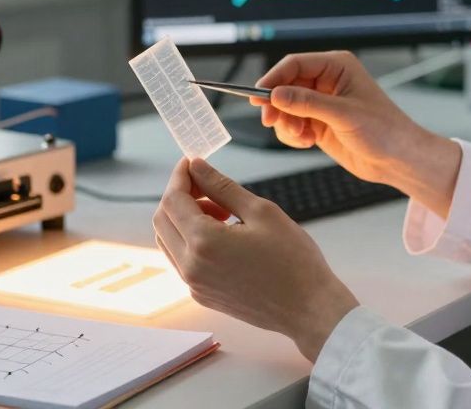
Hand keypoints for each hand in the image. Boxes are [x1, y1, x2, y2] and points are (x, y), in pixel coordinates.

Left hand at [153, 157, 358, 361]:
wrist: (308, 309)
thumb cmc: (293, 259)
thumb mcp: (261, 212)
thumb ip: (222, 187)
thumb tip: (196, 166)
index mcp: (204, 243)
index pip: (173, 200)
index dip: (180, 176)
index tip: (193, 162)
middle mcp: (190, 267)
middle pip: (162, 220)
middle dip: (179, 195)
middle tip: (209, 186)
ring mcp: (194, 285)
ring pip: (168, 240)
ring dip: (184, 218)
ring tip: (221, 212)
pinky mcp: (202, 295)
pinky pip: (182, 260)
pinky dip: (191, 239)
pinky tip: (222, 234)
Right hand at [254, 51, 461, 217]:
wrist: (397, 159)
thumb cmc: (383, 130)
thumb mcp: (342, 114)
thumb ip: (306, 103)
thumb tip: (275, 95)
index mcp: (337, 66)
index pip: (295, 64)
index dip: (274, 78)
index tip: (259, 96)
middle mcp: (327, 81)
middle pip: (286, 85)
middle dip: (277, 105)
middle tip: (270, 121)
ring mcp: (322, 103)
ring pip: (286, 107)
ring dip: (286, 123)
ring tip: (301, 137)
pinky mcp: (319, 123)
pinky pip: (293, 124)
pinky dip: (293, 135)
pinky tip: (307, 143)